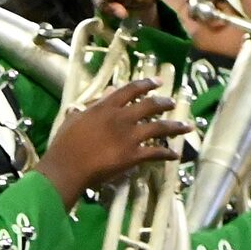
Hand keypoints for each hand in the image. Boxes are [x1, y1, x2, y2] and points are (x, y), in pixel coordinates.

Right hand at [33, 78, 187, 203]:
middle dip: (164, 103)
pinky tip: (175, 154)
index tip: (157, 82)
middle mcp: (122, 118)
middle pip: (150, 105)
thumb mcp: (75, 117)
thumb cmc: (65, 143)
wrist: (67, 167)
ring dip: (175, 126)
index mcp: (106, 107)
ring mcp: (129, 137)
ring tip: (185, 126)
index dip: (146, 84)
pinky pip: (156, 153)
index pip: (131, 90)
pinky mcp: (133, 156)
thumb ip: (93, 104)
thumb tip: (108, 91)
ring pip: (159, 128)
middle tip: (172, 102)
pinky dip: (167, 154)